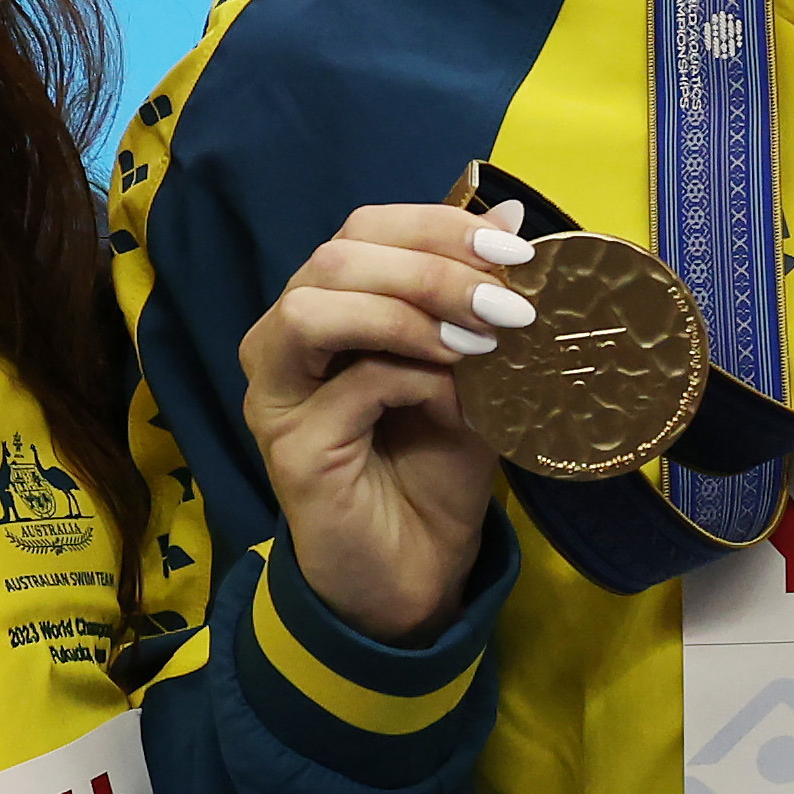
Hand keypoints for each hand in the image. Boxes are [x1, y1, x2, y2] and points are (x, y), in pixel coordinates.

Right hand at [237, 185, 533, 643]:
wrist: (418, 573)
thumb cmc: (435, 471)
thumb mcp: (474, 375)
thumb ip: (479, 302)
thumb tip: (512, 219)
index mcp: (328, 309)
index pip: (363, 231)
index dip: (437, 227)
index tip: (516, 252)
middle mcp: (284, 342)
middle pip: (334, 260)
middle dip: (431, 268)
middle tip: (509, 303)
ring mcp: (277, 395)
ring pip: (311, 311)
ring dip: (408, 314)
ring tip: (481, 344)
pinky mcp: (290, 450)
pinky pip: (346, 389)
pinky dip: (413, 381)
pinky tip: (461, 403)